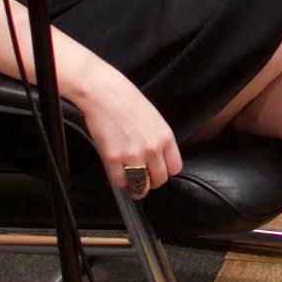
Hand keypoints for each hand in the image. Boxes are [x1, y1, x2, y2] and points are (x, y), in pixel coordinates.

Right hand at [80, 71, 181, 198]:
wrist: (106, 94)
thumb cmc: (129, 103)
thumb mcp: (155, 119)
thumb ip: (159, 140)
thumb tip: (159, 158)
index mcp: (166, 137)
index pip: (175, 168)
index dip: (166, 172)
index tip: (158, 171)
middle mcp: (153, 148)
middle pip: (159, 179)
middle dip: (151, 182)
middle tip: (143, 179)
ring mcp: (134, 154)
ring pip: (141, 185)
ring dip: (137, 187)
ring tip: (133, 184)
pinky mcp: (114, 158)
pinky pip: (121, 182)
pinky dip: (120, 181)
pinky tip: (118, 174)